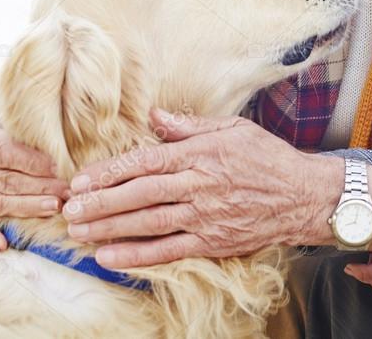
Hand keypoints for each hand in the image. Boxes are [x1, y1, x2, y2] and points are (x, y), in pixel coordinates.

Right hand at [0, 100, 68, 250]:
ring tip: (55, 208)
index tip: (65, 167)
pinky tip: (2, 245)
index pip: (10, 154)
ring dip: (29, 208)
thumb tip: (66, 109)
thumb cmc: (12, 116)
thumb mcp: (20, 109)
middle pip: (10, 180)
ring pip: (0, 202)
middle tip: (70, 191)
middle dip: (43, 187)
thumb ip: (35, 115)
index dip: (38, 163)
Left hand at [62, 109, 339, 268]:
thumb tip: (155, 115)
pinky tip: (109, 256)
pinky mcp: (212, 242)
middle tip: (68, 209)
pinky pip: (167, 251)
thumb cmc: (268, 158)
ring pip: (147, 223)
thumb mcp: (232, 128)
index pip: (145, 162)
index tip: (81, 180)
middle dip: (99, 202)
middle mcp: (198, 185)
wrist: (304, 196)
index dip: (109, 172)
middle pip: (138, 194)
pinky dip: (136, 255)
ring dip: (108, 228)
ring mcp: (204, 217)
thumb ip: (189, 125)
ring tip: (78, 232)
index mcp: (199, 154)